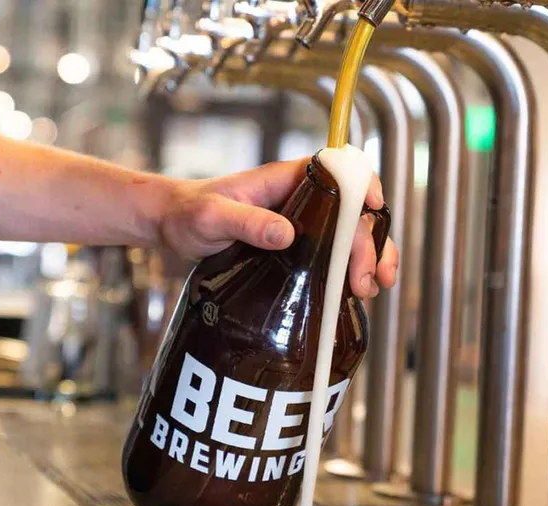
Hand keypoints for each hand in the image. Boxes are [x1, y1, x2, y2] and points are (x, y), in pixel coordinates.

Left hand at [158, 158, 398, 298]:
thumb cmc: (188, 212)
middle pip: (353, 211)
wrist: (172, 225)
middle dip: (368, 243)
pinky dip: (348, 271)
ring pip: (350, 234)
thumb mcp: (212, 216)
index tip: (375, 209)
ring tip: (371, 289)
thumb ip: (248, 222)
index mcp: (287, 179)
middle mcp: (302, 198)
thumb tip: (287, 233)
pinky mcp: (297, 246)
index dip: (364, 185)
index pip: (339, 171)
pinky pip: (332, 254)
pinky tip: (352, 293)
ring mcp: (303, 223)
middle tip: (367, 280)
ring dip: (367, 259)